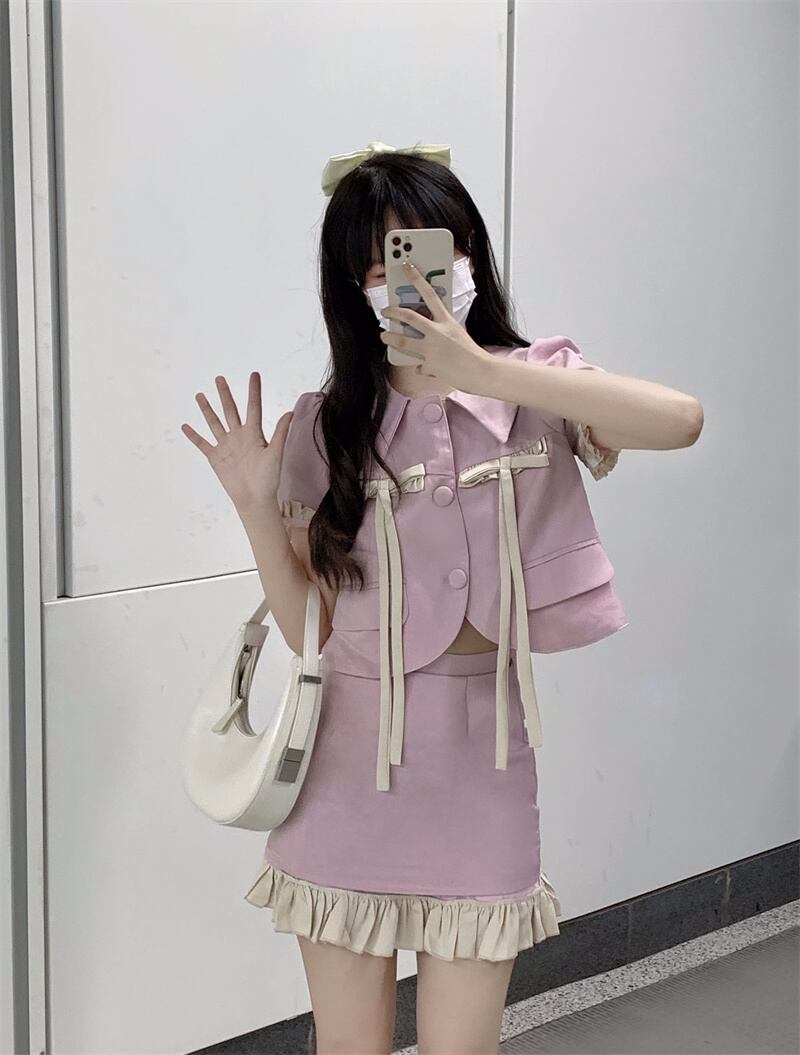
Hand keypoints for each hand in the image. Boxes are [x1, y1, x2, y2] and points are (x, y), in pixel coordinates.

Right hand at [181, 372, 291, 516]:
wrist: (255, 498)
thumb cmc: (269, 478)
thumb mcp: (275, 453)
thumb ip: (281, 433)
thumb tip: (290, 412)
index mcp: (254, 433)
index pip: (253, 407)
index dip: (254, 391)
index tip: (254, 374)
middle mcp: (238, 436)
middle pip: (230, 410)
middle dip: (225, 394)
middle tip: (219, 378)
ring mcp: (226, 446)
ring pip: (214, 423)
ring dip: (207, 409)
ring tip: (200, 395)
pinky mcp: (216, 458)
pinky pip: (202, 444)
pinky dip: (193, 435)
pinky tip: (185, 426)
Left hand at [379, 261, 491, 393]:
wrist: (480, 372)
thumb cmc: (471, 353)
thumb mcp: (457, 332)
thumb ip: (442, 328)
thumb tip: (427, 329)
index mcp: (446, 321)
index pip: (429, 294)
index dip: (416, 278)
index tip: (406, 267)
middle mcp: (437, 333)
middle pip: (408, 317)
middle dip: (393, 312)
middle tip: (385, 311)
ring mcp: (431, 350)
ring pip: (402, 342)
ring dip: (389, 337)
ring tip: (384, 336)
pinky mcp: (429, 366)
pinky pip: (419, 366)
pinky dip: (421, 368)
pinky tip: (425, 368)